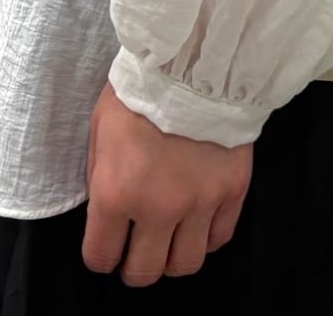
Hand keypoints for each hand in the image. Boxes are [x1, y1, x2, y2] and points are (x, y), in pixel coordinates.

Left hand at [81, 79, 253, 285]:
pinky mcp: (233, 190)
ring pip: (185, 264)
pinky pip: (219, 238)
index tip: (104, 246)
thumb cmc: (141, 87)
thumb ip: (100, 175)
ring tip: (167, 239)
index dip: (99, 255)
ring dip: (171, 258)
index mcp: (117, 192)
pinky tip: (196, 221)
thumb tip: (104, 211)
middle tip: (134, 250)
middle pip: (144, 272)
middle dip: (133, 267)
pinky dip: (205, 238)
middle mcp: (159, 207)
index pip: (100, 257)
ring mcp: (200, 202)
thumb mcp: (100, 126)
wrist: (195, 58)